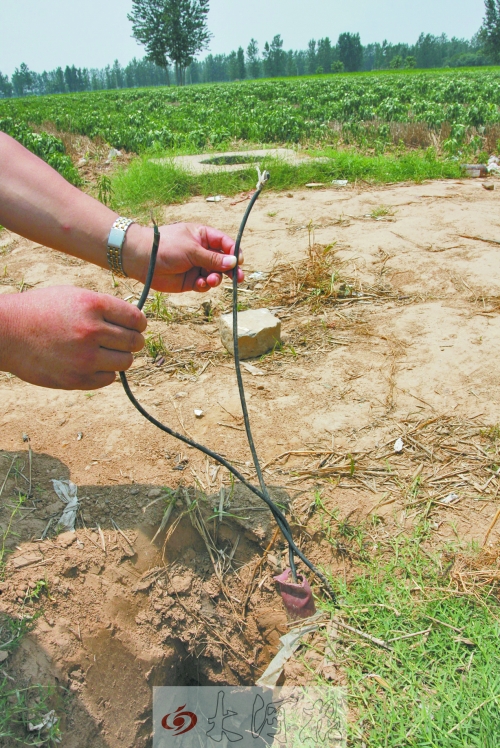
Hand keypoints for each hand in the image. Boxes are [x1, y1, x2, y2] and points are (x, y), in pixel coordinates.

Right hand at [0, 287, 145, 389]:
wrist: (7, 333)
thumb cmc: (41, 310)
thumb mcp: (73, 295)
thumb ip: (104, 307)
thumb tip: (135, 322)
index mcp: (93, 305)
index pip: (136, 319)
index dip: (139, 324)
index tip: (136, 326)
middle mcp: (91, 331)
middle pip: (134, 342)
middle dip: (133, 341)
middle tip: (124, 340)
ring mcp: (84, 357)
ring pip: (125, 362)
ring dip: (120, 357)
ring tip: (105, 351)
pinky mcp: (77, 378)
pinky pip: (108, 378)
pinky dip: (104, 372)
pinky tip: (91, 363)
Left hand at [125, 222, 243, 292]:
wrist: (142, 259)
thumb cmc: (166, 246)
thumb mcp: (192, 249)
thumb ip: (213, 258)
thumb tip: (234, 262)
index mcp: (203, 236)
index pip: (225, 243)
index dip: (233, 252)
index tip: (238, 261)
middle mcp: (202, 251)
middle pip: (223, 261)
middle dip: (230, 270)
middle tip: (238, 278)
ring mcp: (196, 266)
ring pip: (215, 275)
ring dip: (216, 279)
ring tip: (210, 280)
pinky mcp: (190, 281)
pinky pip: (204, 285)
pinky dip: (204, 286)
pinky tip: (199, 284)